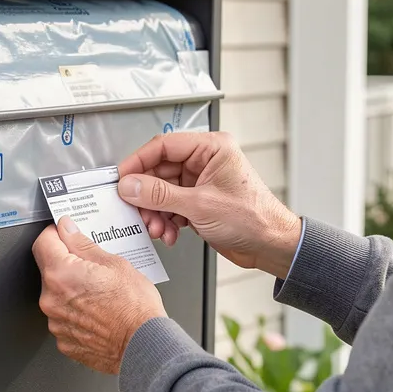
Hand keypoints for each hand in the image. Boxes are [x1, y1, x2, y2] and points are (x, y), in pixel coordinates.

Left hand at [32, 218, 166, 374]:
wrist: (144, 346)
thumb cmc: (135, 308)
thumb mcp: (114, 264)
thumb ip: (82, 244)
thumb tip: (67, 230)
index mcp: (61, 275)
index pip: (43, 242)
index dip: (56, 234)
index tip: (66, 235)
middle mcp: (51, 300)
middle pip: (50, 270)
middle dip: (68, 264)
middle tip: (95, 268)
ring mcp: (56, 323)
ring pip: (57, 295)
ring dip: (72, 290)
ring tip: (100, 294)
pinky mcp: (63, 340)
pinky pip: (64, 318)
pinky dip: (76, 312)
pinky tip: (97, 311)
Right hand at [118, 132, 301, 276]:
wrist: (271, 245)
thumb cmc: (254, 219)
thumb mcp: (200, 206)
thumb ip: (160, 195)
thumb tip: (130, 186)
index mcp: (211, 148)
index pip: (164, 146)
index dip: (138, 162)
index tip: (121, 178)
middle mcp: (205, 161)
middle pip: (159, 171)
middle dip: (147, 196)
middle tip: (137, 211)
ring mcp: (201, 182)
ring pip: (162, 192)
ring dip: (155, 213)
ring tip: (157, 228)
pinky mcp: (199, 202)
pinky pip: (171, 206)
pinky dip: (166, 221)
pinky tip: (169, 234)